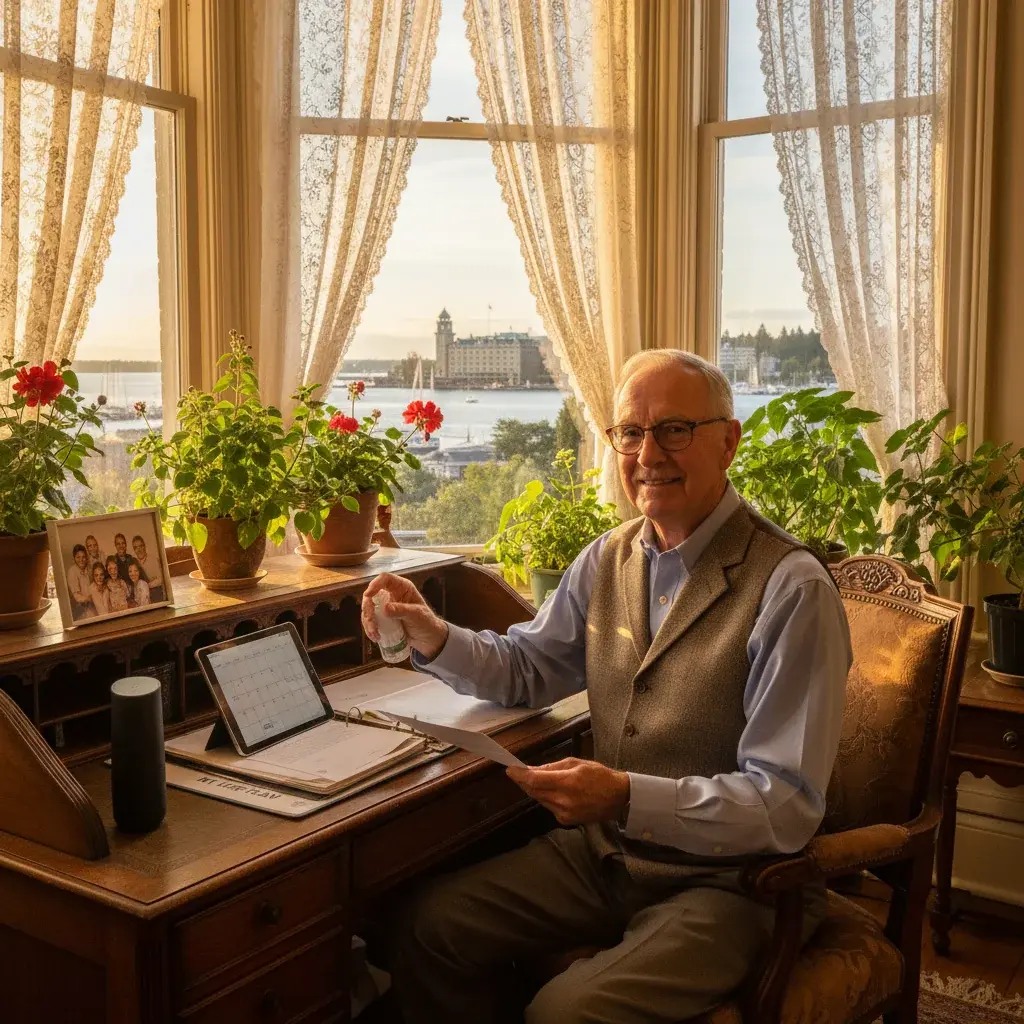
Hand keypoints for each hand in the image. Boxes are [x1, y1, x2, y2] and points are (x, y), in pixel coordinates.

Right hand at [361, 572, 448, 660]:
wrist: (427, 638)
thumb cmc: (426, 622)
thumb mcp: (417, 615)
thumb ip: (402, 610)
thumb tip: (385, 608)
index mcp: (402, 588)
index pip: (385, 579)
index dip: (375, 584)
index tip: (368, 595)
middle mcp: (391, 594)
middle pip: (372, 594)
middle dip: (368, 608)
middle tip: (371, 622)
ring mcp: (385, 606)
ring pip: (368, 609)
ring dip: (368, 622)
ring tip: (375, 634)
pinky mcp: (382, 619)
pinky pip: (370, 620)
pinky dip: (369, 629)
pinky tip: (375, 637)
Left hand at [506, 758, 629, 825]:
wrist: (618, 798)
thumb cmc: (599, 776)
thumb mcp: (576, 763)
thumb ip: (553, 767)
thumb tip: (533, 769)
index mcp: (568, 782)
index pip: (535, 780)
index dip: (520, 775)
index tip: (509, 769)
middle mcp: (564, 800)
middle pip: (534, 791)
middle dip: (523, 781)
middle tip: (516, 772)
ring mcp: (565, 813)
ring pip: (540, 799)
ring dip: (534, 789)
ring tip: (532, 779)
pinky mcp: (566, 820)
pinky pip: (549, 806)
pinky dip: (546, 797)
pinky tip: (550, 791)